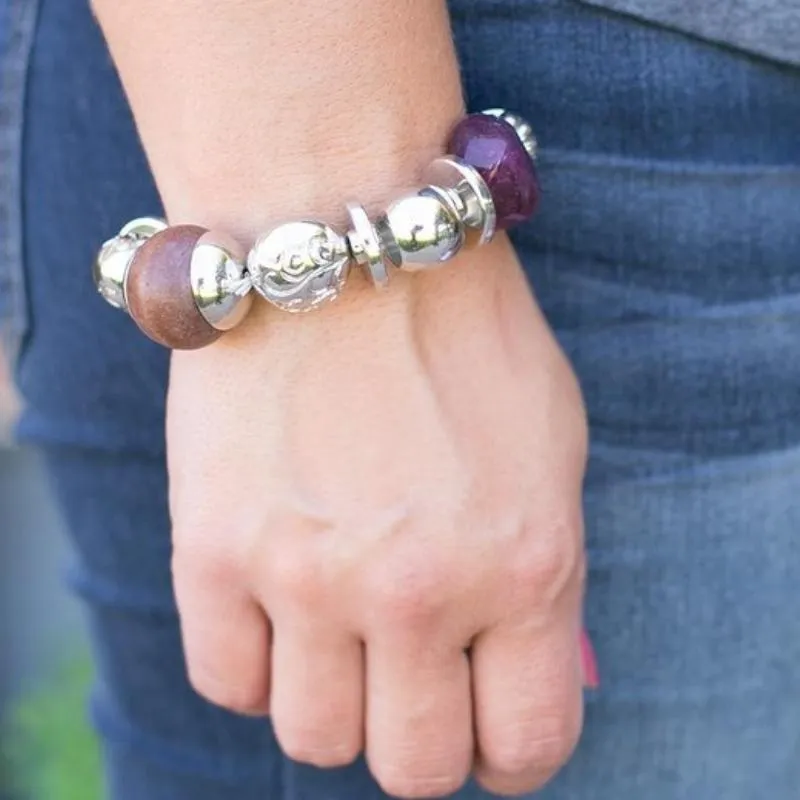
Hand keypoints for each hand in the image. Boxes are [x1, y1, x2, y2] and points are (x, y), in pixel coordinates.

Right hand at [167, 234, 588, 797]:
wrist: (343, 233)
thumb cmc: (460, 331)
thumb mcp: (550, 449)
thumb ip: (541, 573)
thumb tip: (510, 662)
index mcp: (528, 567)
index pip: (526, 744)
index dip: (508, 752)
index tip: (485, 726)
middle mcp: (419, 591)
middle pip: (410, 768)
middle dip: (418, 734)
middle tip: (412, 679)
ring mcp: (307, 576)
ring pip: (314, 738)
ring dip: (335, 700)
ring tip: (339, 631)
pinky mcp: (213, 548)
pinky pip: (225, 682)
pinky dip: (255, 665)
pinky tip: (276, 607)